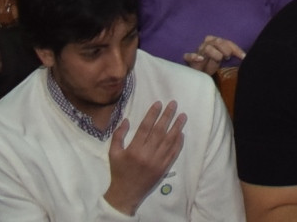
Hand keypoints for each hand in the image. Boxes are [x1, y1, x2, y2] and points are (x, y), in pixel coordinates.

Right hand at [101, 101, 187, 215]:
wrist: (126, 194)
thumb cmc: (119, 172)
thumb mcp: (113, 153)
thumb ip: (118, 135)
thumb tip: (127, 120)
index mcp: (134, 149)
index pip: (145, 127)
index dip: (152, 114)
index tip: (159, 104)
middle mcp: (147, 154)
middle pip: (159, 131)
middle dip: (167, 116)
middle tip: (174, 104)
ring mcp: (157, 162)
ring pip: (169, 141)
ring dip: (177, 127)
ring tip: (183, 116)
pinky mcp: (164, 169)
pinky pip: (173, 153)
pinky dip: (178, 143)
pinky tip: (181, 133)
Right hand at [182, 35, 247, 73]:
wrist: (198, 72)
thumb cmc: (212, 63)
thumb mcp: (223, 58)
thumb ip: (232, 54)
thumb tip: (245, 56)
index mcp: (215, 41)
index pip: (227, 42)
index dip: (236, 49)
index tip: (243, 57)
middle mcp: (206, 43)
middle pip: (217, 42)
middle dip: (225, 48)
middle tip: (228, 56)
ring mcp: (198, 51)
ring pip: (207, 48)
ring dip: (215, 53)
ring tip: (219, 58)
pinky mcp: (189, 59)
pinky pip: (189, 56)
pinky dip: (194, 56)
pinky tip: (200, 59)